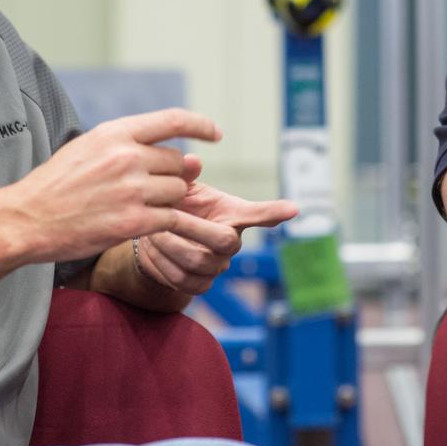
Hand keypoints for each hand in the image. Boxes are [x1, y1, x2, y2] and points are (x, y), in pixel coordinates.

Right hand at [5, 109, 221, 263]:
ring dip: (165, 202)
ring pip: (176, 192)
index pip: (173, 120)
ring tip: (134, 207)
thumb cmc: (57, 185)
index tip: (215, 134)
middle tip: (143, 190)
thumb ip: (134, 148)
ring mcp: (132, 189)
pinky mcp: (133, 221)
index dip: (201, 125)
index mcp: (116, 133)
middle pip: (177, 163)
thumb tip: (186, 157)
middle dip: (169, 176)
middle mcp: (127, 156)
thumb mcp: (89, 148)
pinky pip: (170, 218)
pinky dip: (163, 223)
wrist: (26, 219)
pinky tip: (143, 224)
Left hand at [135, 161, 297, 294]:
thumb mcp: (181, 187)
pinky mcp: (200, 286)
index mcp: (232, 215)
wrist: (155, 239)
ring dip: (170, 245)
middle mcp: (232, 243)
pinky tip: (154, 248)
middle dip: (191, 228)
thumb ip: (185, 174)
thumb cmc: (177, 207)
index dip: (274, 212)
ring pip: (198, 261)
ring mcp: (218, 267)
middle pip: (223, 240)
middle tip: (165, 215)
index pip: (258, 214)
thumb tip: (191, 159)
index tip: (294, 209)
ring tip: (152, 231)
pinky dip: (163, 263)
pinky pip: (183, 280)